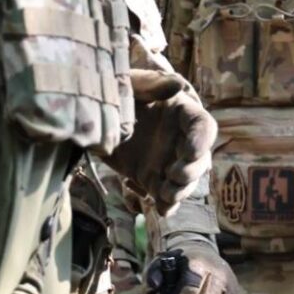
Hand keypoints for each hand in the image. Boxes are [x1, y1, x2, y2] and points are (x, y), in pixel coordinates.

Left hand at [106, 69, 215, 214]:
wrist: (91, 117)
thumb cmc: (114, 92)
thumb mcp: (130, 84)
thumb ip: (151, 84)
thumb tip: (177, 84)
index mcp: (180, 112)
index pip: (202, 126)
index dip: (201, 140)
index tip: (189, 152)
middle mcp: (180, 139)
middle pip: (200, 159)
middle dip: (191, 171)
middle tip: (173, 175)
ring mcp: (167, 160)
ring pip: (186, 182)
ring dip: (180, 191)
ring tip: (165, 195)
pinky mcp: (152, 178)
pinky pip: (165, 195)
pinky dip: (166, 205)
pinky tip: (161, 210)